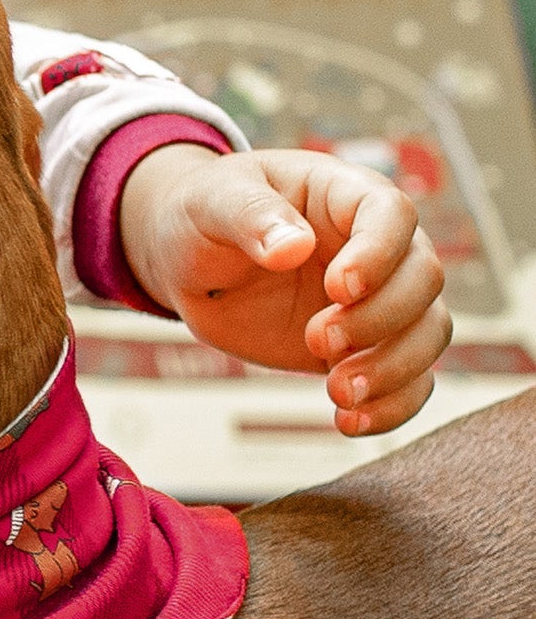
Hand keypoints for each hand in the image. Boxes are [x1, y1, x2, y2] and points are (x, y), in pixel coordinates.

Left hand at [118, 144, 450, 435]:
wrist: (189, 259)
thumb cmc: (204, 213)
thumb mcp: (212, 202)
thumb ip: (251, 217)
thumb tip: (291, 247)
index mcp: (347, 196)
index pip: (393, 216)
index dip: (377, 254)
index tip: (337, 289)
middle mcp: (379, 246)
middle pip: (422, 280)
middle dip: (380, 318)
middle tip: (317, 340)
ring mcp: (378, 298)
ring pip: (428, 332)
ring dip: (394, 369)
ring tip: (337, 392)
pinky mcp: (364, 347)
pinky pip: (407, 379)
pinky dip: (392, 406)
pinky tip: (350, 422)